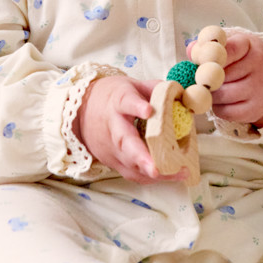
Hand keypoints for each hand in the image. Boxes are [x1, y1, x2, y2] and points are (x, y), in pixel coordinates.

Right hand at [75, 74, 189, 183]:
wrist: (81, 110)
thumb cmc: (112, 96)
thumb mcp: (132, 85)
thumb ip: (156, 89)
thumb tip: (182, 94)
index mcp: (118, 102)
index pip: (126, 102)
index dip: (136, 106)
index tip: (148, 110)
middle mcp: (112, 126)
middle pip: (125, 141)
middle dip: (141, 157)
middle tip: (156, 168)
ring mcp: (110, 147)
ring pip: (129, 163)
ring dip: (152, 171)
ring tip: (177, 173)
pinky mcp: (110, 161)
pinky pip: (130, 172)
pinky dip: (148, 177)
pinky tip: (168, 176)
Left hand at [193, 32, 262, 130]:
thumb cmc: (245, 60)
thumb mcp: (232, 44)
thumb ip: (209, 45)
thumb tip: (190, 50)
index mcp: (250, 45)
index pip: (229, 50)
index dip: (211, 56)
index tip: (200, 61)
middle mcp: (259, 66)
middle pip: (220, 75)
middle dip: (206, 78)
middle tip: (201, 78)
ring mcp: (258, 90)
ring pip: (221, 95)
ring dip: (210, 94)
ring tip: (212, 89)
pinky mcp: (254, 110)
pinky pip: (225, 112)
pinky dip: (217, 108)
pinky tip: (221, 100)